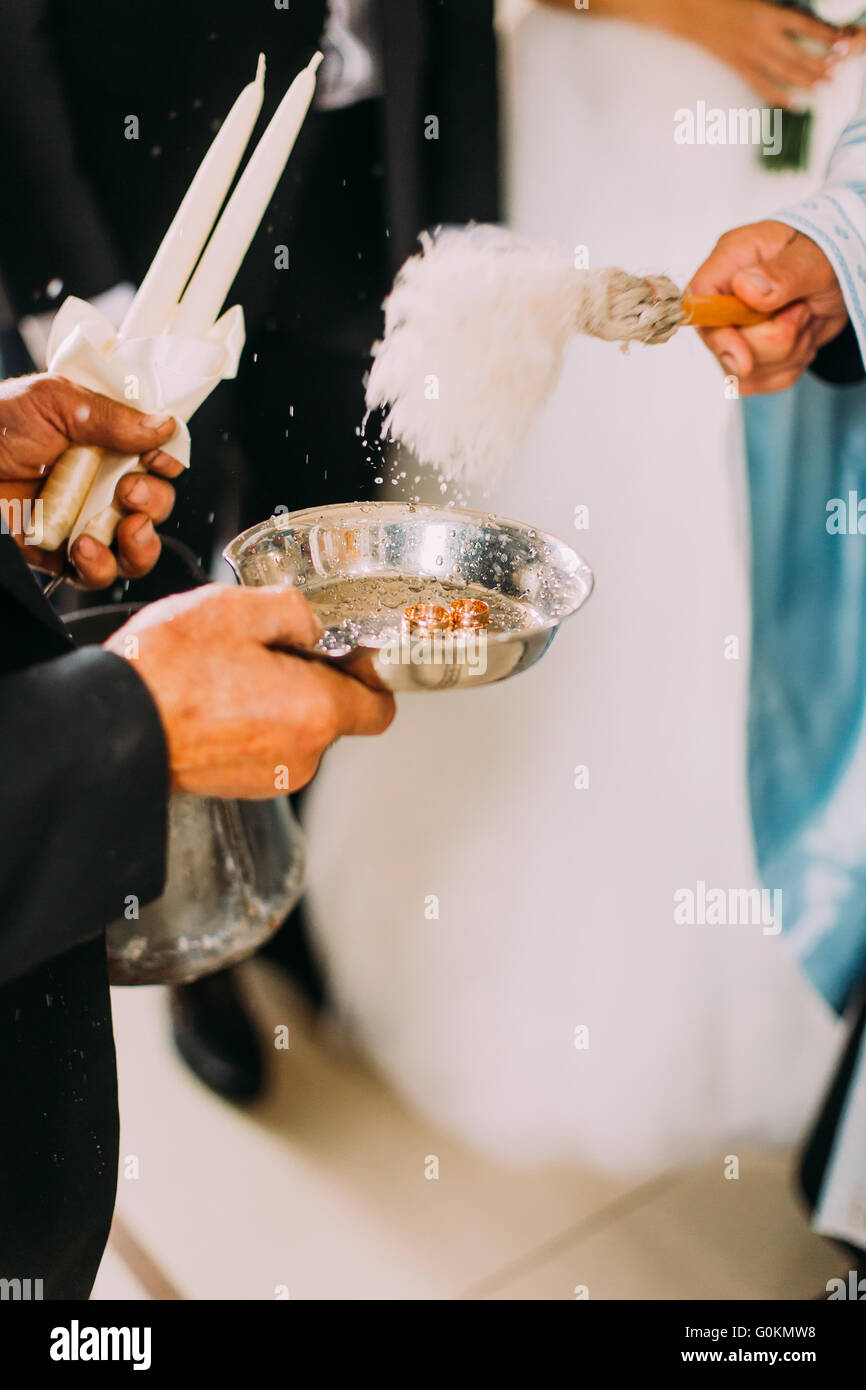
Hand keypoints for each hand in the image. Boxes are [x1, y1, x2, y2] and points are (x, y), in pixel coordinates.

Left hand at [0, 373, 181, 587]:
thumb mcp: (54, 400)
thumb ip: (110, 415)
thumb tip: (164, 426)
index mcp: (105, 442)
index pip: (156, 456)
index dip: (167, 461)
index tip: (161, 461)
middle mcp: (100, 483)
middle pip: (156, 502)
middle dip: (154, 501)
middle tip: (129, 491)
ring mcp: (84, 521)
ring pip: (139, 544)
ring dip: (142, 541)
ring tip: (125, 528)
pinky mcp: (64, 555)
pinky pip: (100, 573)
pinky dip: (100, 566)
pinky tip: (83, 548)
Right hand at [104, 585, 395, 797]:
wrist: (112, 728)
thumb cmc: (169, 671)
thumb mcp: (237, 609)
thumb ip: (295, 612)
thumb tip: (312, 626)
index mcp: (317, 710)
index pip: (379, 707)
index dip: (368, 676)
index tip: (346, 654)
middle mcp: (303, 755)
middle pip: (333, 714)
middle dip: (310, 680)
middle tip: (265, 649)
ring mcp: (270, 778)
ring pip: (295, 730)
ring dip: (276, 702)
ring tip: (228, 673)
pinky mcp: (238, 786)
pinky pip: (263, 748)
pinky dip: (249, 725)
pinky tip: (213, 699)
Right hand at [664, 0, 864, 107]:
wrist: (691, 13)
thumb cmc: (722, 1)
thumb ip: (776, 13)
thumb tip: (798, 24)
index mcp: (767, 13)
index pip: (804, 25)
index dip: (825, 35)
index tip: (841, 43)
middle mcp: (761, 35)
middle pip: (798, 54)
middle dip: (820, 65)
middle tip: (837, 74)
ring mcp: (749, 53)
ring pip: (783, 72)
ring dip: (806, 81)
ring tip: (824, 87)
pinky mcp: (737, 66)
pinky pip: (761, 85)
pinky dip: (778, 96)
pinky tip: (793, 103)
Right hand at [686, 219, 847, 392]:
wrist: (840, 278)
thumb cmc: (824, 256)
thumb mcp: (814, 258)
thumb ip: (781, 274)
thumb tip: (745, 287)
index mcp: (731, 262)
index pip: (699, 303)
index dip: (717, 335)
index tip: (745, 359)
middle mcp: (724, 298)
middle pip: (726, 347)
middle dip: (776, 339)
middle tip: (802, 311)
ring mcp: (733, 331)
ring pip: (744, 372)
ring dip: (788, 354)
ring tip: (805, 320)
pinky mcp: (747, 356)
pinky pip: (760, 382)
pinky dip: (789, 368)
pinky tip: (800, 340)